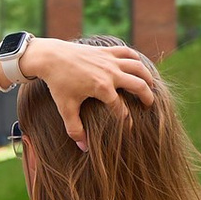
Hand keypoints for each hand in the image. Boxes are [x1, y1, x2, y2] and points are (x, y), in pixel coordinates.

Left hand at [21, 35, 162, 143]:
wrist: (50, 57)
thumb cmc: (58, 83)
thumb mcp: (65, 108)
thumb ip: (75, 129)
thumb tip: (84, 148)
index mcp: (102, 89)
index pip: (122, 109)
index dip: (127, 121)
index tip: (129, 128)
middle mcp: (110, 73)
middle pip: (139, 85)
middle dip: (147, 97)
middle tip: (149, 105)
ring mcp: (109, 60)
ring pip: (138, 67)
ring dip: (147, 77)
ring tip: (150, 86)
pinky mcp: (106, 50)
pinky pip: (127, 52)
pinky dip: (136, 58)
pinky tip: (138, 66)